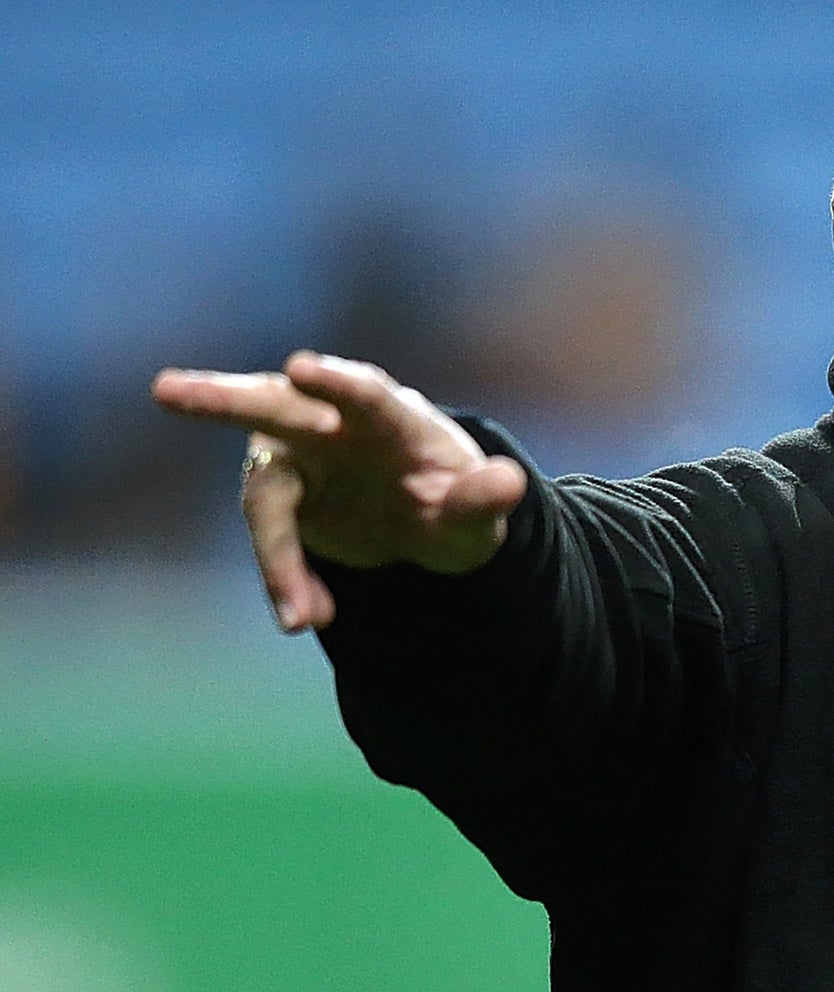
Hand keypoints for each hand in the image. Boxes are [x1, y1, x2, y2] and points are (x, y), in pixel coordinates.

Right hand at [152, 351, 528, 632]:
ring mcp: (295, 459)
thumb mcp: (475, 512)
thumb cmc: (452, 502)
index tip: (303, 370)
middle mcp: (328, 424)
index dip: (336, 383)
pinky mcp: (277, 499)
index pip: (362, 392)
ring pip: (262, 494)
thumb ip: (482, 500)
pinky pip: (274, 543)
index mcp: (387, 414)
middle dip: (220, 399)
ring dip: (277, 558)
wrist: (420, 524)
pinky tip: (307, 618)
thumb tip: (509, 483)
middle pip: (271, 407)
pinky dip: (288, 581)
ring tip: (302, 621)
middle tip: (166, 391)